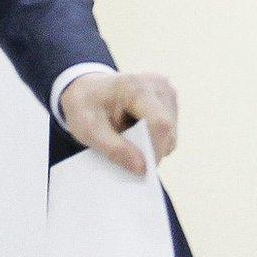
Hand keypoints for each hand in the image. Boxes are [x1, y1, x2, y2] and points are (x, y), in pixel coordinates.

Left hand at [59, 71, 176, 176]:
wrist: (86, 89)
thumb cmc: (85, 106)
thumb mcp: (88, 129)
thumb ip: (114, 149)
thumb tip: (142, 168)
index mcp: (135, 87)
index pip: (159, 123)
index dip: (155, 150)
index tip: (142, 171)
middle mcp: (157, 85)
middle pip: (168, 130)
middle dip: (151, 151)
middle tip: (127, 157)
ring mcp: (167, 91)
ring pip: (171, 133)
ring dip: (152, 145)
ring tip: (127, 139)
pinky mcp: (170, 100)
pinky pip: (169, 131)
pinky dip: (154, 139)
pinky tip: (135, 132)